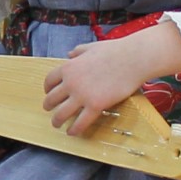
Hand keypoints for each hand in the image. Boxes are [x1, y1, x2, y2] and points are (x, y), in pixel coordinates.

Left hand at [43, 27, 180, 137]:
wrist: (133, 59)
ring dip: (57, 120)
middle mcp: (71, 82)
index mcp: (68, 67)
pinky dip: (74, 129)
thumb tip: (70, 54)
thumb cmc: (114, 51)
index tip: (49, 93)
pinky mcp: (96, 105)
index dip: (47, 89)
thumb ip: (78, 52)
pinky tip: (72, 132)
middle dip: (49, 106)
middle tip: (50, 110)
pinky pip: (80, 122)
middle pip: (52, 98)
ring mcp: (82, 95)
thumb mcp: (90, 47)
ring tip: (56, 124)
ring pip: (61, 113)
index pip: (49, 81)